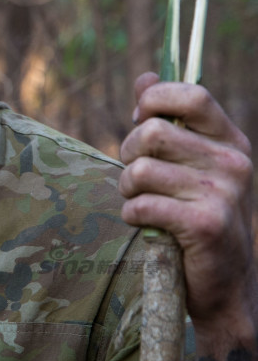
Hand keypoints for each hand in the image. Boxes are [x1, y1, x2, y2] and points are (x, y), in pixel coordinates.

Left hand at [118, 73, 255, 345]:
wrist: (223, 283)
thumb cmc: (196, 213)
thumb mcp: (191, 162)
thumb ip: (168, 119)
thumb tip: (145, 77)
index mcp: (230, 141)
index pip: (193, 95)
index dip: (154, 100)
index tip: (139, 119)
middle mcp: (233, 163)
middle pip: (152, 132)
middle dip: (128, 153)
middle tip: (136, 174)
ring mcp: (222, 194)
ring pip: (140, 169)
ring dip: (127, 188)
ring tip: (140, 200)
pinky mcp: (204, 225)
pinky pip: (142, 204)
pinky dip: (132, 214)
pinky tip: (144, 222)